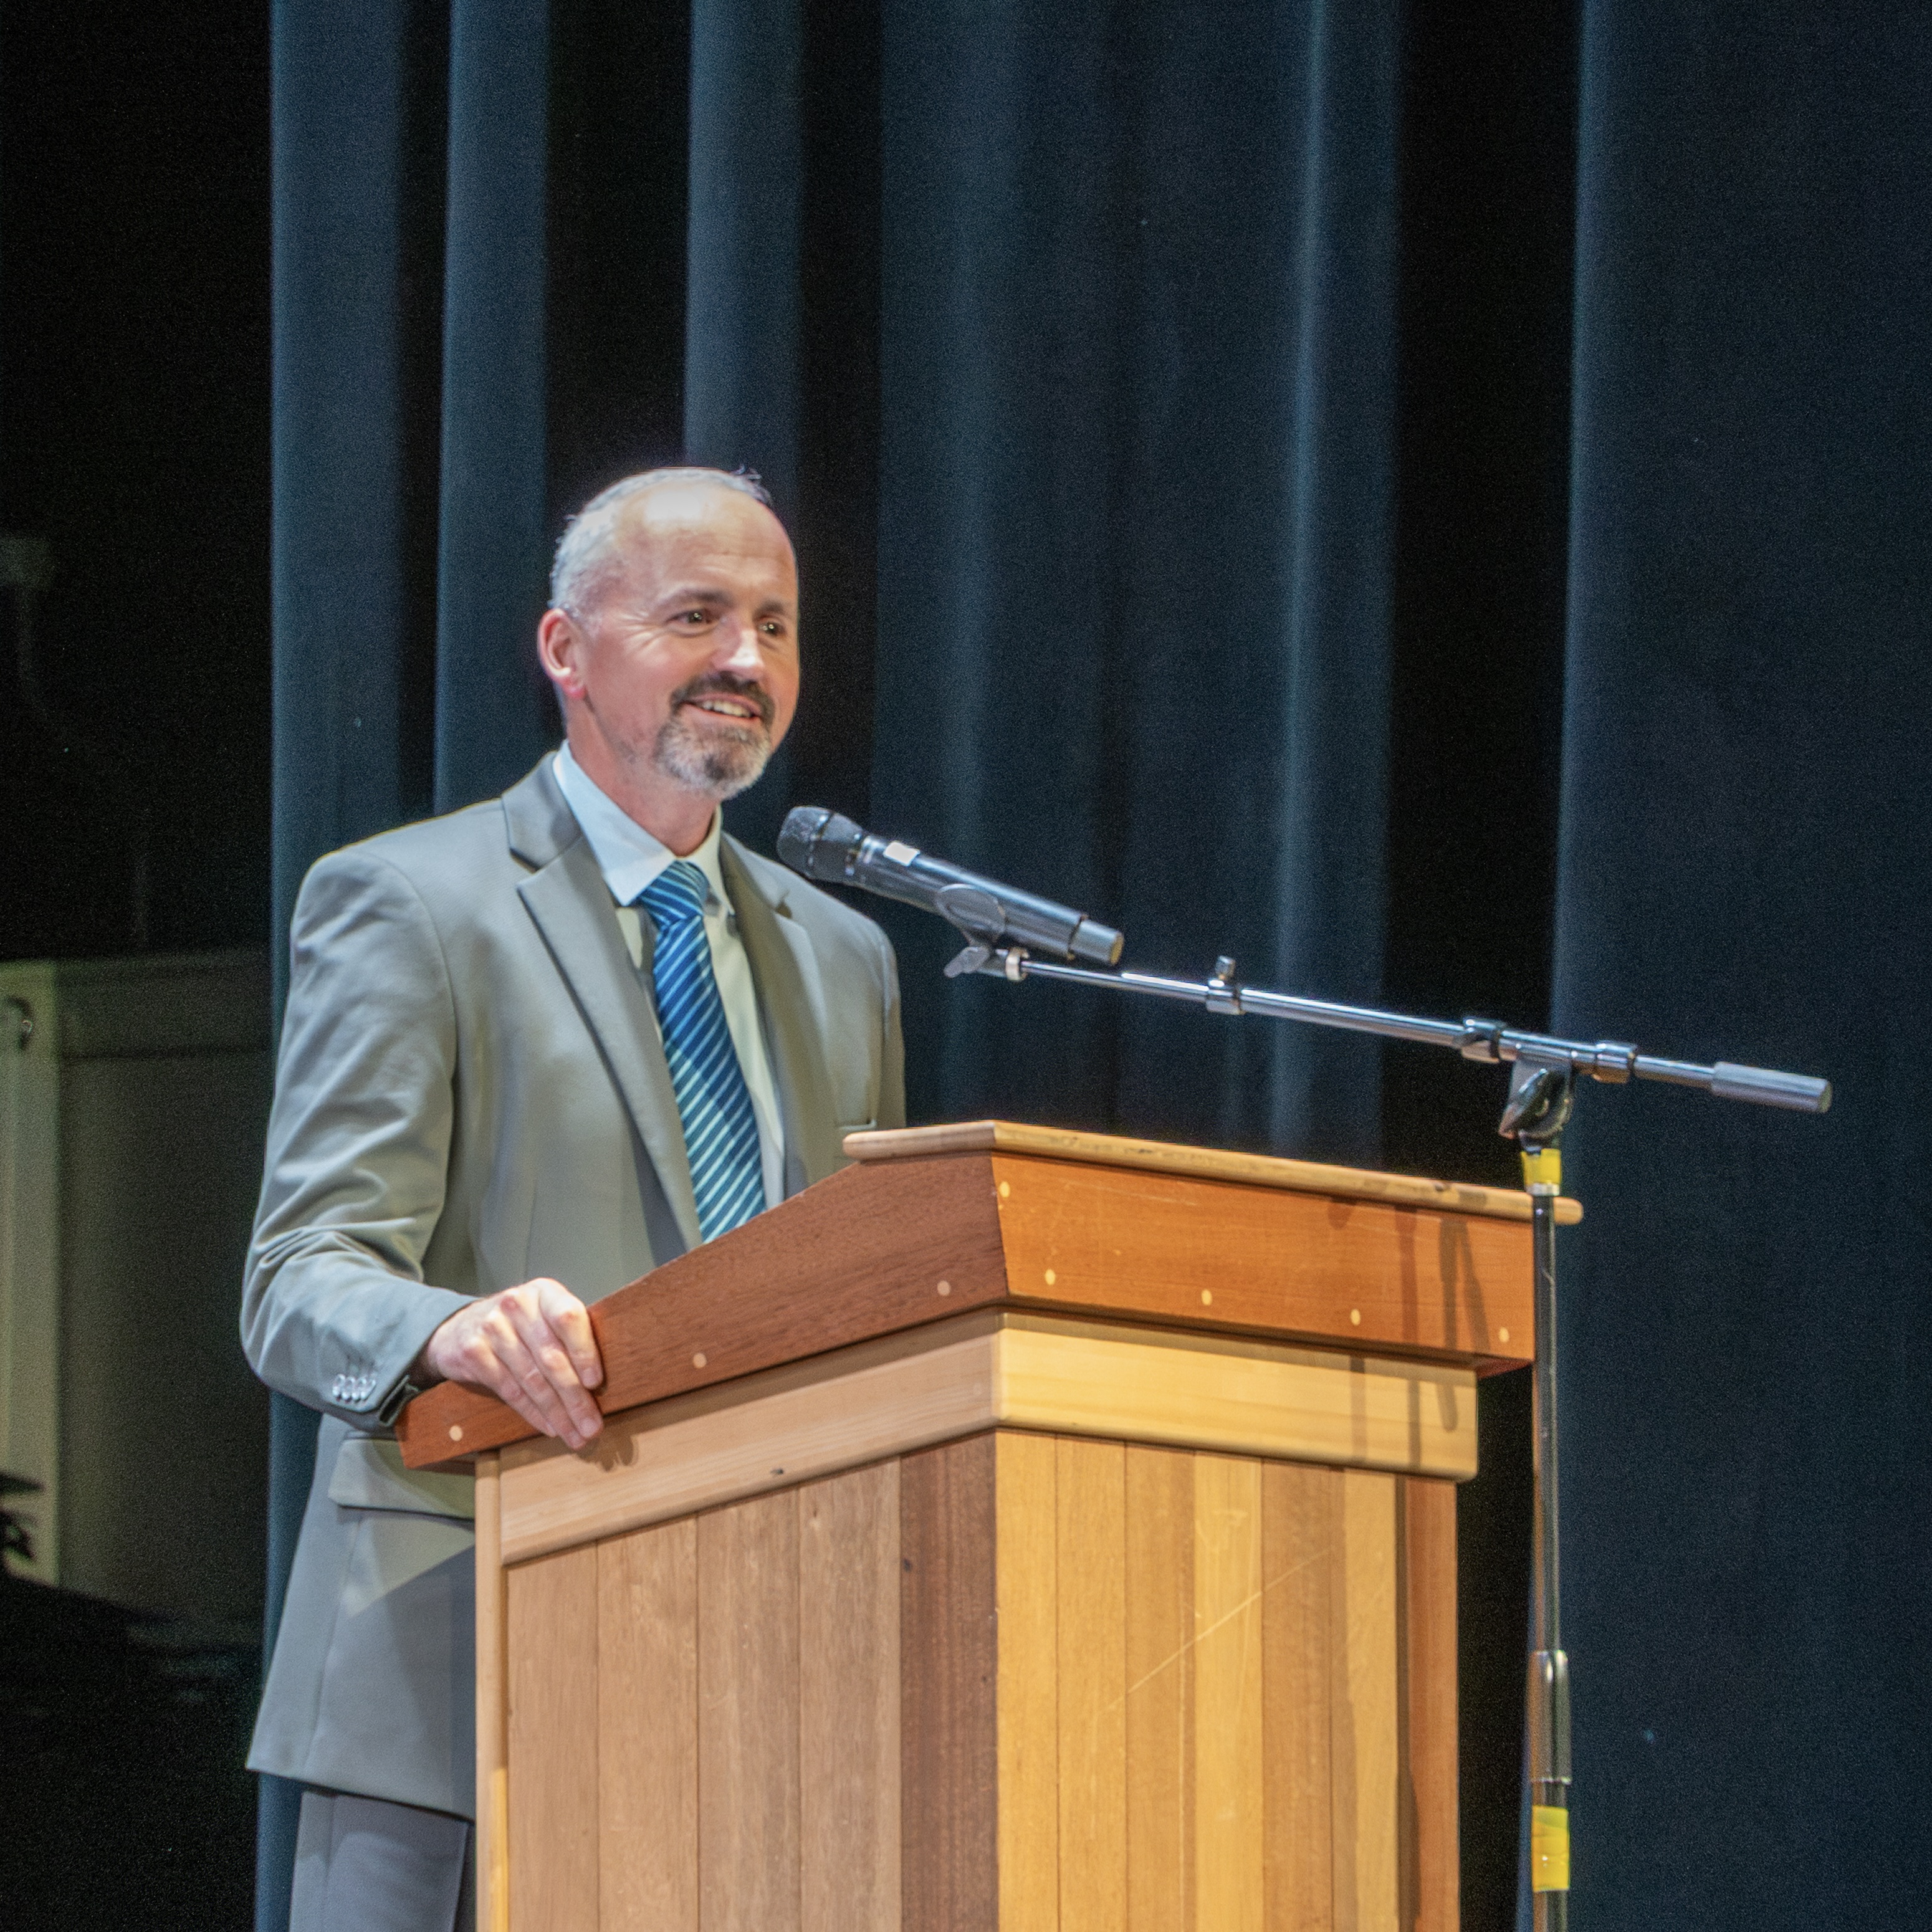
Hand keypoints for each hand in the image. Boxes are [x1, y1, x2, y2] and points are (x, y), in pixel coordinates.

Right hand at [421, 1278, 604, 1450]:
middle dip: (575, 1398)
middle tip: (591, 1427)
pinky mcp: (473, 1352)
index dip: (583, 1352)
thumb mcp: (545, 1316)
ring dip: (557, 1413)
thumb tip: (602, 1385)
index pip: (568, 1318)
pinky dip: (532, 1413)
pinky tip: (548, 1427)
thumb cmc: (519, 1324)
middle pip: (552, 1358)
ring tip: (574, 1434)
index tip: (595, 1383)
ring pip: (532, 1379)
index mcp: (545, 1292)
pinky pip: (510, 1390)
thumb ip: (569, 1337)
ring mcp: (492, 1327)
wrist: (462, 1326)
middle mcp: (517, 1305)